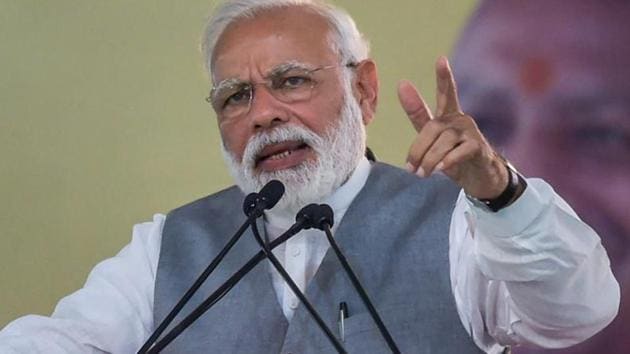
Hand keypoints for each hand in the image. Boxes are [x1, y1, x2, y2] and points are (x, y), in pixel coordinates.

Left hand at [398, 56, 507, 198]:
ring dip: (430, 160)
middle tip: (410, 168)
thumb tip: (402, 84)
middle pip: (433, 127)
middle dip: (418, 149)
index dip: (444, 77)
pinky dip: (447, 161)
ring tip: (423, 173)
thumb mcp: (432, 137)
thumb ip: (418, 114)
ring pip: (444, 141)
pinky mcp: (479, 148)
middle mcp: (460, 120)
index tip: (441, 59)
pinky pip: (459, 152)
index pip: (446, 93)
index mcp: (448, 116)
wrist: (479, 177)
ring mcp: (471, 133)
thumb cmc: (453, 156)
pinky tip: (441, 169)